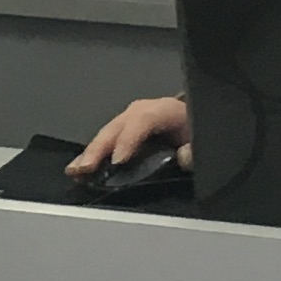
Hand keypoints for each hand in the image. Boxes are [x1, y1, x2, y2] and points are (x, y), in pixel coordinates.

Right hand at [76, 97, 190, 175]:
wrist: (198, 122)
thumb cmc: (198, 131)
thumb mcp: (205, 140)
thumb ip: (197, 150)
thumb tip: (184, 156)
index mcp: (167, 110)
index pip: (143, 119)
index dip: (129, 139)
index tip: (118, 161)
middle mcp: (145, 110)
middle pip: (118, 125)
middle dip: (100, 147)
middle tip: (85, 167)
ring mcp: (133, 118)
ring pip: (109, 132)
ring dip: (92, 152)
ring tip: (76, 170)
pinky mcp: (127, 129)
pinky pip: (109, 139)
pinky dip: (95, 154)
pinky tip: (80, 167)